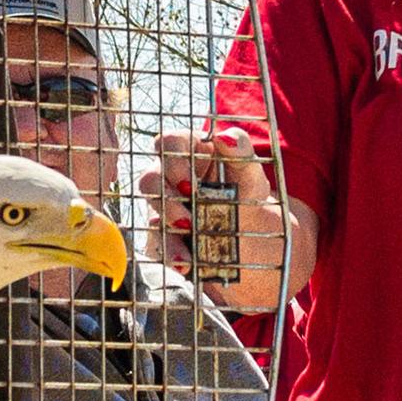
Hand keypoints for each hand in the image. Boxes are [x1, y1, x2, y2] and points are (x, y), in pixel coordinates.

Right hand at [144, 126, 283, 311]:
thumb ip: (241, 150)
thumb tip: (226, 138)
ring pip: (153, 212)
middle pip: (150, 179)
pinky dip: (172, 253)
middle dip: (166, 196)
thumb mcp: (250, 170)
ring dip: (169, 224)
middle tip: (188, 207)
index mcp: (187, 151)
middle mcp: (169, 177)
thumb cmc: (246, 190)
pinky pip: (160, 244)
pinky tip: (185, 262)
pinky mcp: (165, 235)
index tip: (190, 181)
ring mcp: (164, 207)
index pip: (168, 142)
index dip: (172, 159)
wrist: (251, 231)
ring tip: (189, 232)